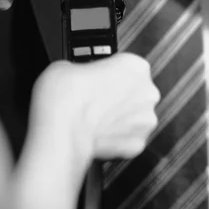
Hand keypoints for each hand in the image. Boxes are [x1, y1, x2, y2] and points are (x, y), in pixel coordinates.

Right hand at [29, 53, 159, 167]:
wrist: (60, 131)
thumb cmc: (65, 97)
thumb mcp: (67, 65)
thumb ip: (84, 69)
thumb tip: (79, 76)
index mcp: (137, 66)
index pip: (128, 68)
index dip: (111, 76)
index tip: (99, 82)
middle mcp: (148, 91)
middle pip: (136, 93)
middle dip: (118, 99)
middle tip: (95, 105)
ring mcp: (146, 119)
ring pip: (135, 119)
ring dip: (119, 120)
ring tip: (95, 123)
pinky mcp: (139, 143)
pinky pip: (129, 141)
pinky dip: (116, 141)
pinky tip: (98, 137)